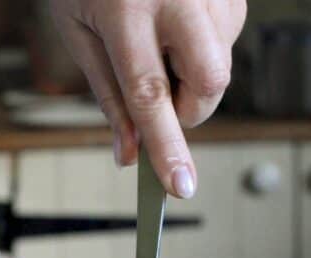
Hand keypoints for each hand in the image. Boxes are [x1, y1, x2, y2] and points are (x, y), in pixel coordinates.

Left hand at [50, 0, 246, 196]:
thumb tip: (129, 155)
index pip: (150, 95)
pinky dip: (205, 46)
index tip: (179, 186)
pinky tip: (179, 22)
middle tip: (164, 104)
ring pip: (222, 61)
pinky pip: (230, 34)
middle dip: (191, 111)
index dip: (166, 147)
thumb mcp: (80, 34)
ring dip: (194, 75)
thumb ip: (109, 98)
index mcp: (126, 7)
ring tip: (159, 41)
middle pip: (209, 81)